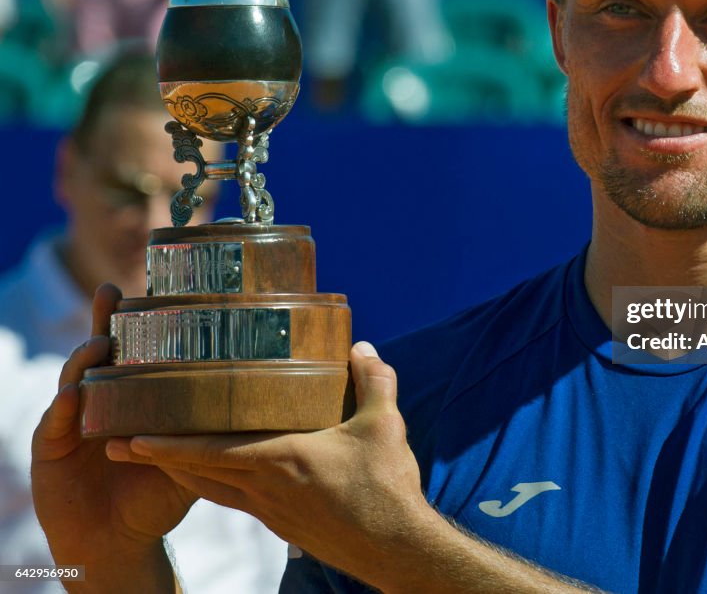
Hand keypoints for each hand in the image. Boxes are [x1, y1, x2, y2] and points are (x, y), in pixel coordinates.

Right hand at [31, 285, 195, 569]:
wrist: (119, 541)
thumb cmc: (158, 493)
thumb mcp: (191, 455)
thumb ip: (212, 428)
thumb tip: (267, 403)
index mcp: (132, 392)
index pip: (136, 347)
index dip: (140, 318)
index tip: (152, 285)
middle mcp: (101, 396)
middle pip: (101, 350)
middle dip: (103, 319)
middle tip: (111, 291)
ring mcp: (73, 418)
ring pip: (75, 378)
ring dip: (85, 358)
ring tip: (99, 344)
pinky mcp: (51, 447)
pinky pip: (57, 422)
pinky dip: (66, 406)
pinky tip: (74, 394)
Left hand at [107, 342, 438, 587]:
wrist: (395, 548)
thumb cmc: (386, 487)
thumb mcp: (383, 425)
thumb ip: (372, 380)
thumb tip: (361, 347)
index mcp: (282, 459)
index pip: (209, 452)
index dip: (166, 445)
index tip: (129, 437)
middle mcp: (265, 488)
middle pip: (197, 473)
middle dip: (156, 458)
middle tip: (122, 441)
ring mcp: (271, 511)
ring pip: (212, 489)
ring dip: (182, 472)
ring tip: (156, 455)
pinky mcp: (283, 525)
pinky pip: (236, 500)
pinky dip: (214, 483)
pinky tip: (221, 473)